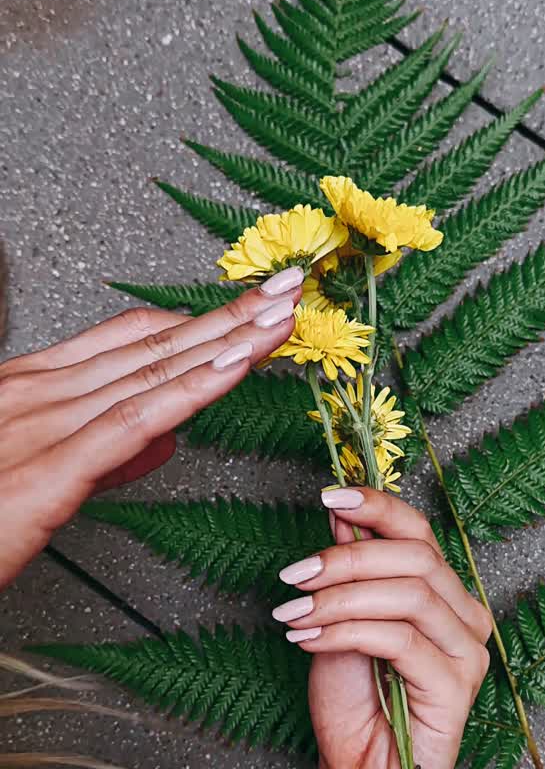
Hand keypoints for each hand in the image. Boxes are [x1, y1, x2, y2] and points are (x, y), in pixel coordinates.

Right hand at [0, 269, 303, 589]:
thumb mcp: (38, 477)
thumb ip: (104, 455)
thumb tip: (166, 435)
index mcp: (31, 389)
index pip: (130, 341)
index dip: (197, 321)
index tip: (249, 307)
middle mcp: (39, 393)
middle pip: (153, 344)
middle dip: (228, 316)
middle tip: (288, 290)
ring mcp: (43, 424)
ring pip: (154, 372)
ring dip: (227, 340)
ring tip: (282, 316)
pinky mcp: (50, 470)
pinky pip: (134, 420)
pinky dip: (190, 390)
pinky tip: (233, 367)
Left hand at [272, 488, 490, 768]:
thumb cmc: (353, 705)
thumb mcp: (338, 622)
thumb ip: (348, 572)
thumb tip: (340, 516)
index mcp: (443, 596)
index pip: (420, 533)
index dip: (378, 507)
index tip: (329, 496)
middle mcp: (465, 618)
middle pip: (415, 558)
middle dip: (346, 559)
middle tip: (294, 574)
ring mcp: (467, 653)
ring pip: (408, 595)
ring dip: (341, 597)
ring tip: (295, 613)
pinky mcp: (456, 687)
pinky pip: (400, 640)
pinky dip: (347, 631)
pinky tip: (309, 639)